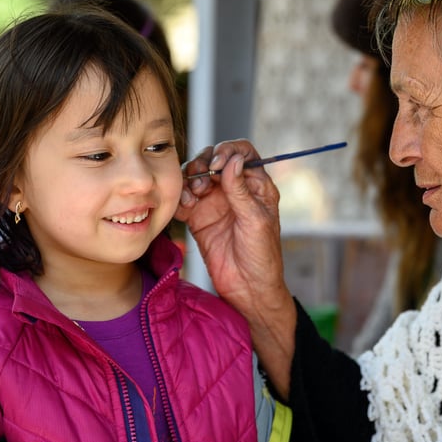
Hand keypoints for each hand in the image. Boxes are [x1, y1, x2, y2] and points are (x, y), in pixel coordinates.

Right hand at [176, 139, 295, 395]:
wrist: (247, 289)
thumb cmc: (262, 256)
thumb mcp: (256, 220)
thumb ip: (241, 190)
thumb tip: (233, 160)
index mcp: (255, 186)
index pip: (242, 153)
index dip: (229, 151)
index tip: (219, 165)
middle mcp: (234, 190)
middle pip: (214, 159)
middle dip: (205, 162)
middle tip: (203, 178)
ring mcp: (214, 202)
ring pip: (196, 175)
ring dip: (191, 178)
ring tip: (195, 196)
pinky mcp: (197, 218)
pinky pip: (183, 198)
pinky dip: (180, 197)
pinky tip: (185, 207)